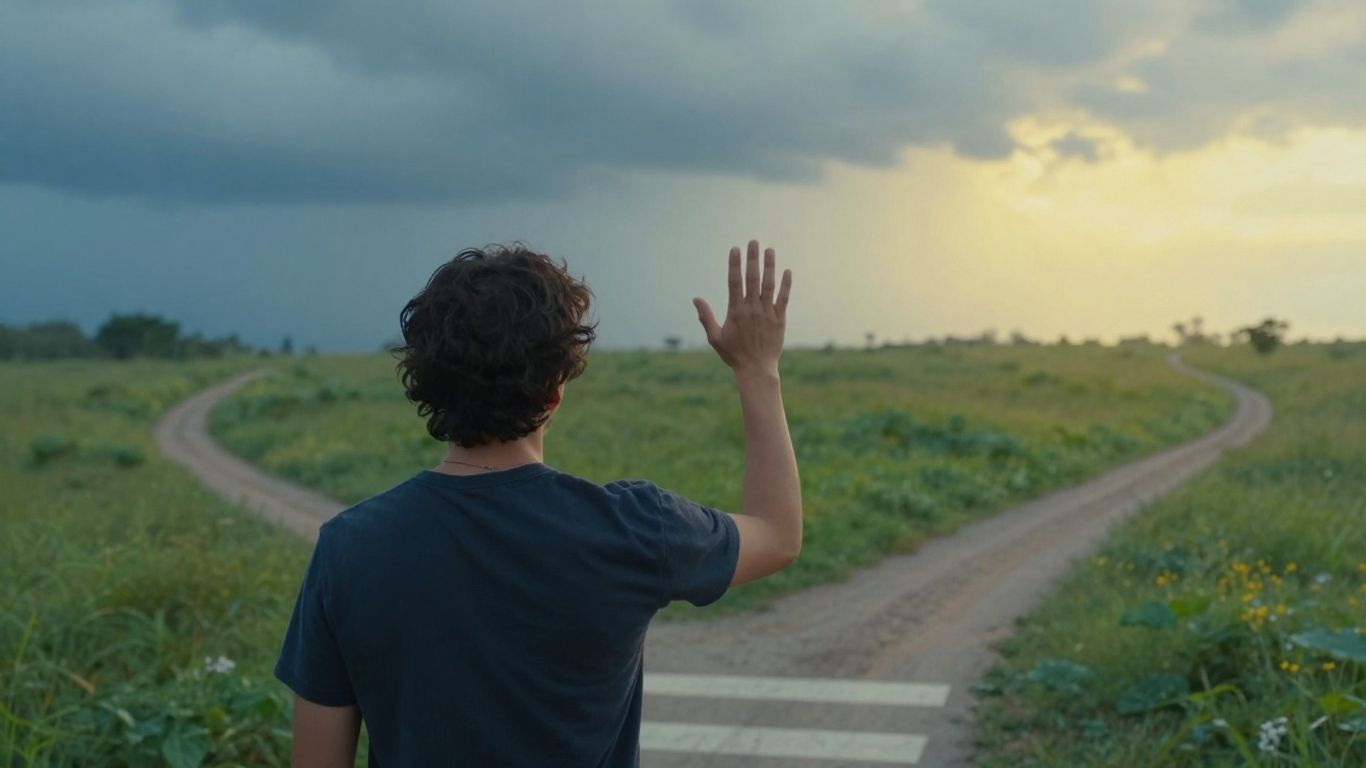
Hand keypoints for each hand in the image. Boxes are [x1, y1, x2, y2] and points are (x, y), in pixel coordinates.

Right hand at [693, 240, 791, 377]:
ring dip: (769, 266)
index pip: (734, 282)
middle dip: (752, 258)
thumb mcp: (714, 337)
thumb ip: (706, 316)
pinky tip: (787, 271)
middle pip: (752, 278)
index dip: (735, 264)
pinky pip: (783, 298)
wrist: (756, 369)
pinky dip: (786, 285)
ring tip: (769, 250)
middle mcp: (752, 309)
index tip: (735, 249)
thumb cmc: (733, 354)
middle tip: (753, 242)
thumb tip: (696, 298)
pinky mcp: (779, 319)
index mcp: (735, 311)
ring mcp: (767, 313)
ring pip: (769, 285)